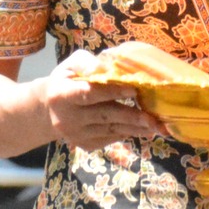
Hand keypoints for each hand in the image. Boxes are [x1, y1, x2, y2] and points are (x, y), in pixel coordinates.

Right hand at [39, 48, 162, 149]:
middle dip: (132, 116)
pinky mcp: (86, 145)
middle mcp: (67, 119)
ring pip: (112, 130)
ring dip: (136, 128)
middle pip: (105, 116)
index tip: (134, 89)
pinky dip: (128, 132)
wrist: (50, 110)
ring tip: (158, 126)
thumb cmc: (67, 80)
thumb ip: (87, 63)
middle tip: (155, 117)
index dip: (111, 92)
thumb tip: (105, 68)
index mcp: (61, 95)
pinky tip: (144, 129)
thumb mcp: (71, 65)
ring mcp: (76, 135)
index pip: (89, 94)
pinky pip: (111, 138)